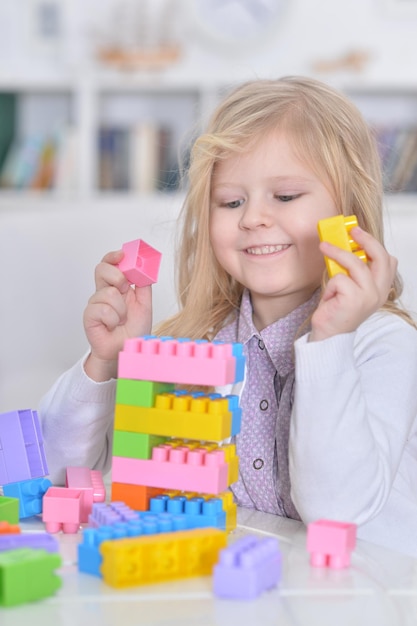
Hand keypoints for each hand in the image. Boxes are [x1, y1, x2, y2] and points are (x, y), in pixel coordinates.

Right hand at [83, 249, 152, 380]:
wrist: (124, 350)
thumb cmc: (133, 330)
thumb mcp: (145, 305)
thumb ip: (143, 285)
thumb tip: (143, 268)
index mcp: (118, 286)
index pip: (111, 264)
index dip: (114, 256)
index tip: (122, 254)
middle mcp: (105, 292)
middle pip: (102, 269)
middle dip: (117, 276)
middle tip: (125, 290)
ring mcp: (95, 303)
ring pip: (108, 292)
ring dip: (120, 309)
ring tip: (121, 320)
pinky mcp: (89, 315)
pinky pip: (102, 309)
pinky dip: (112, 319)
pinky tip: (112, 326)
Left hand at [310, 227, 396, 341]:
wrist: (329, 335)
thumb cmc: (337, 310)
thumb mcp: (351, 288)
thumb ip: (355, 271)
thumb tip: (347, 246)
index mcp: (381, 289)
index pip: (389, 261)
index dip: (375, 244)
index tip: (359, 233)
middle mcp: (379, 292)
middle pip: (380, 257)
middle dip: (365, 239)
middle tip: (351, 231)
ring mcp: (368, 296)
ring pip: (355, 263)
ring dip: (337, 252)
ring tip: (324, 247)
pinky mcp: (354, 299)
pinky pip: (339, 278)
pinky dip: (330, 284)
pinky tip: (330, 295)